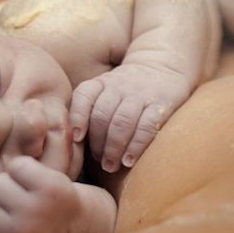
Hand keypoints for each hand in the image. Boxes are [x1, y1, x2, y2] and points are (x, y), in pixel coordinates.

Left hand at [70, 63, 190, 172]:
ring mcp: (140, 94)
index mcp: (101, 83)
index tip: (77, 138)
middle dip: (97, 142)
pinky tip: (129, 160)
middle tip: (98, 162)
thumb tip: (71, 145)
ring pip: (122, 121)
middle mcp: (119, 86)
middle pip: (102, 114)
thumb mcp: (105, 90)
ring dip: (114, 147)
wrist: (163, 65)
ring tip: (111, 166)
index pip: (84, 95)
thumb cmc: (126, 90)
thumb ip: (89, 110)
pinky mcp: (161, 104)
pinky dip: (136, 145)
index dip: (78, 117)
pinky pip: (147, 125)